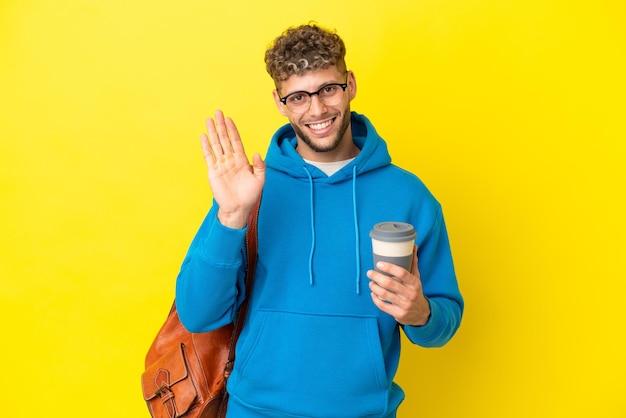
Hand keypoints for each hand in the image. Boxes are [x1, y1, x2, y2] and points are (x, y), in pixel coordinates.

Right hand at [201, 110, 265, 227]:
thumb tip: (257, 153)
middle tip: (218, 112)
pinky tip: (204, 137)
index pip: (236, 141)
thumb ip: (260, 166)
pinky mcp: (213, 172)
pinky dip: (206, 147)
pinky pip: (209, 157)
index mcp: (242, 160)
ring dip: (212, 133)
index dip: (232, 130)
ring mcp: (221, 165)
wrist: (238, 208)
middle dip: (221, 126)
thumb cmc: (250, 195)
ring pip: (216, 145)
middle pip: (225, 139)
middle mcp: (230, 160)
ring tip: (209, 120)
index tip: (229, 119)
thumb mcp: (260, 180)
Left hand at [367, 246, 430, 325]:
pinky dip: (375, 298)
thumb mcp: (417, 278)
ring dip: (374, 287)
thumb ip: (413, 263)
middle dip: (377, 276)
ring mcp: (404, 305)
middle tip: (369, 272)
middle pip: (390, 283)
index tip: (379, 264)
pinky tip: (373, 293)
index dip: (389, 267)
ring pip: (384, 294)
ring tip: (371, 282)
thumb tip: (413, 245)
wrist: (421, 313)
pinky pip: (383, 305)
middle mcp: (410, 294)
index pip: (402, 273)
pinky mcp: (398, 314)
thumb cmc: (415, 291)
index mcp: (415, 283)